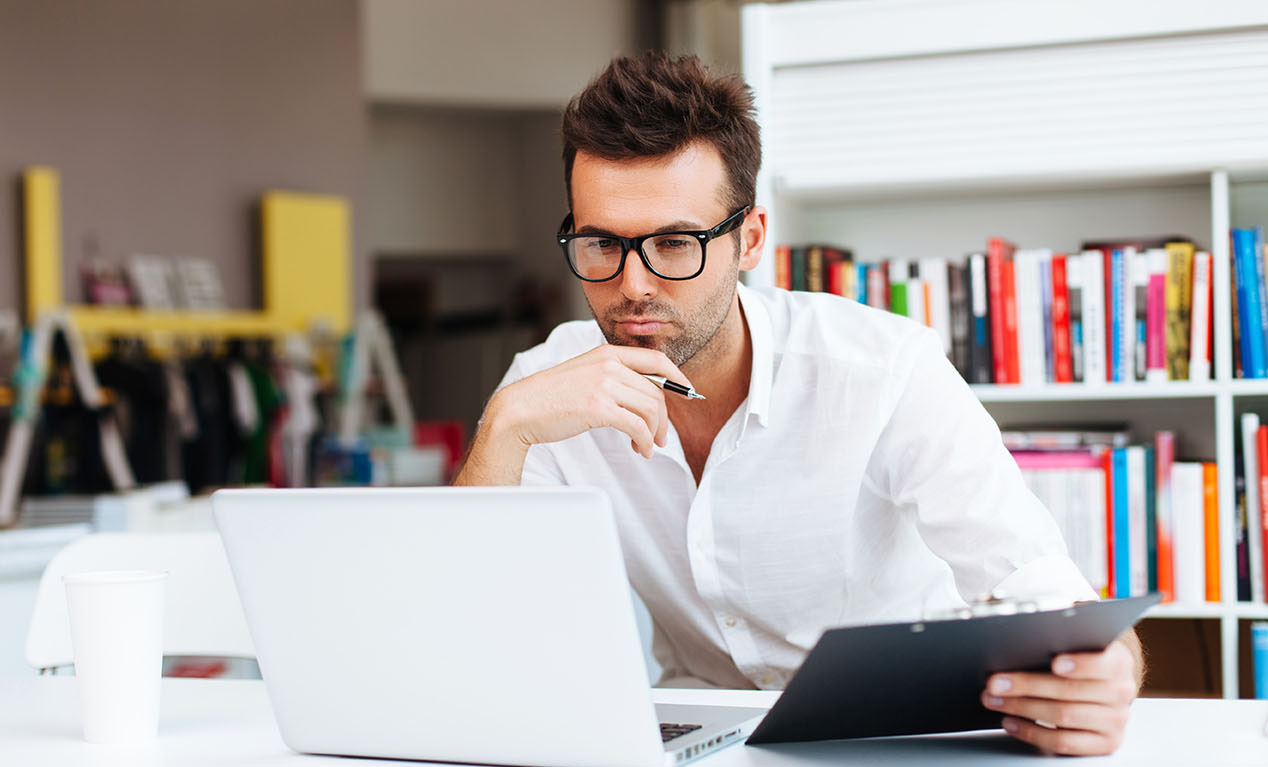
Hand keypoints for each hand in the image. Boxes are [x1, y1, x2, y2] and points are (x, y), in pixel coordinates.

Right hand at [493, 344, 688, 457]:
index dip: (678, 378)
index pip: (656, 360)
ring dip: (654, 432)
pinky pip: (637, 426)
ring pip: (651, 409)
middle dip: (663, 418)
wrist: (520, 409)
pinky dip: (644, 442)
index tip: (687, 393)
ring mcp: (603, 384)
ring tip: (646, 446)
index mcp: (606, 353)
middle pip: (656, 391)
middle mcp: (608, 365)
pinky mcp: (598, 408)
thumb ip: (613, 376)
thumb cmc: (550, 397)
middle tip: (660, 437)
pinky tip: (639, 450)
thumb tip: (645, 393)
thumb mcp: (585, 374)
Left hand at [981, 633, 1140, 755]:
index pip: (1101, 664)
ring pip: (1062, 717)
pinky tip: (1010, 722)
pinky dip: (1032, 733)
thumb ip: (1063, 638)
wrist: (1108, 685)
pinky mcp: (1104, 743)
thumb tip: (1028, 637)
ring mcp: (1114, 721)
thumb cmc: (1084, 658)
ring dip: (1021, 708)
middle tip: (995, 682)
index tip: (1053, 663)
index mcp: (1118, 662)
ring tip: (994, 700)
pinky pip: (1063, 742)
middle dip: (1027, 686)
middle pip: (1070, 692)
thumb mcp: (1082, 643)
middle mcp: (1121, 692)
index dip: (1079, 664)